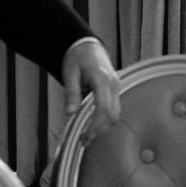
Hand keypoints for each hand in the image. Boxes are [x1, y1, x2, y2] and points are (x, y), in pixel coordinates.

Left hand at [56, 38, 123, 156]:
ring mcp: (116, 87)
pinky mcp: (115, 90)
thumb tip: (70, 113)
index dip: (95, 124)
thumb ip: (71, 93)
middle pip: (113, 114)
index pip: (103, 107)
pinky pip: (114, 109)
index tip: (84, 135)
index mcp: (102, 79)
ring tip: (87, 136)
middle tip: (83, 140)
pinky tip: (93, 125)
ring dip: (103, 126)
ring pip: (116, 114)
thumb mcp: (69, 73)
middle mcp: (113, 84)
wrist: (86, 46)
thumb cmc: (76, 58)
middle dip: (99, 129)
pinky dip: (105, 120)